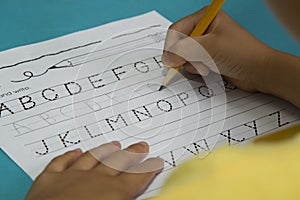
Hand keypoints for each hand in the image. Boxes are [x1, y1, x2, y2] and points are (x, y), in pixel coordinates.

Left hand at [25, 141, 162, 199]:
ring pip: (92, 157)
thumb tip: (151, 199)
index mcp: (113, 193)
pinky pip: (61, 162)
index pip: (137, 177)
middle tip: (140, 146)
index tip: (156, 162)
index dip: (149, 168)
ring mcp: (71, 177)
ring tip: (113, 144)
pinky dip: (69, 156)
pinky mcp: (48, 179)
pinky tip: (74, 152)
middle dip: (132, 153)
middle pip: (118, 162)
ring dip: (104, 150)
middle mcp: (94, 180)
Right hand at [162, 7, 272, 91]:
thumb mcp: (208, 48)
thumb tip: (167, 58)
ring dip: (192, 64)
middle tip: (194, 62)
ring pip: (184, 55)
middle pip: (179, 43)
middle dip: (184, 56)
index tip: (171, 61)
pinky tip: (208, 70)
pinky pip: (192, 63)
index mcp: (205, 17)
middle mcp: (204, 29)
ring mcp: (206, 44)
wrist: (259, 71)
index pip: (176, 30)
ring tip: (206, 66)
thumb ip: (183, 50)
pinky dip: (197, 69)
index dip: (171, 46)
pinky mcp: (208, 57)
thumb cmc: (240, 53)